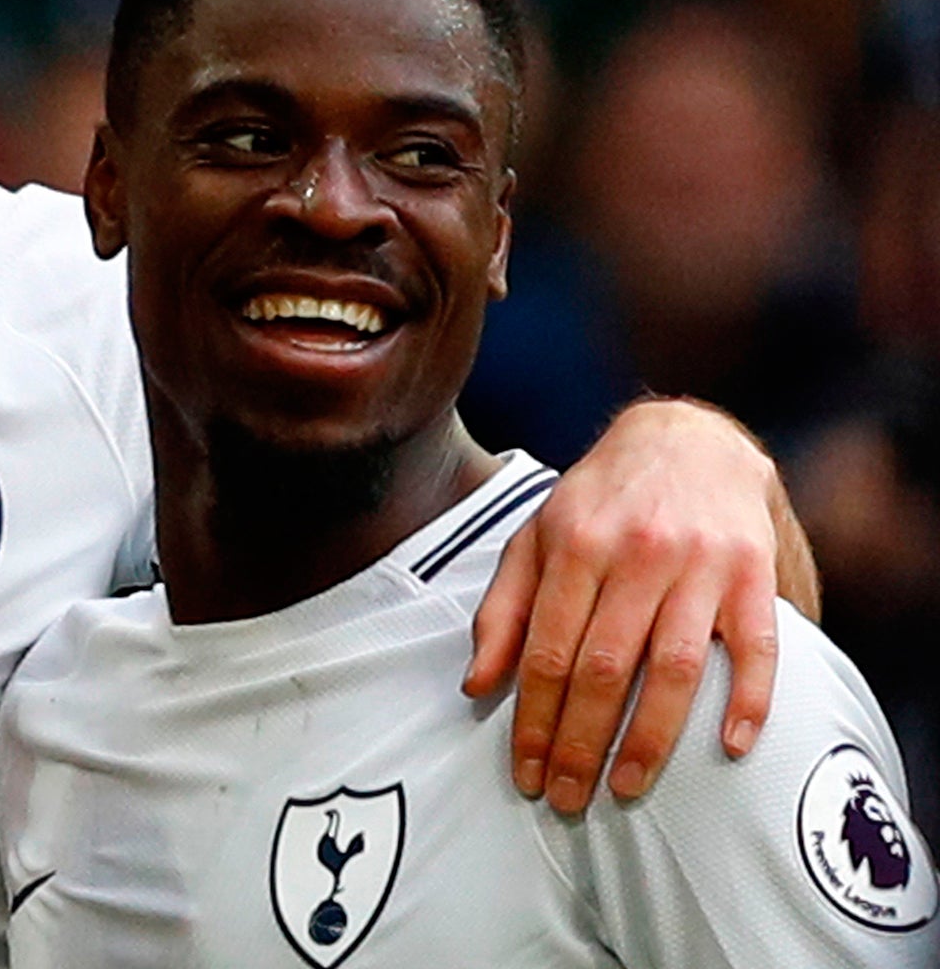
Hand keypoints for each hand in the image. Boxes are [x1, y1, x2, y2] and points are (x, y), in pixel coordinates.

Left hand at [464, 399, 780, 812]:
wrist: (687, 438)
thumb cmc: (600, 500)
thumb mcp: (535, 537)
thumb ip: (503, 610)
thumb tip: (477, 685)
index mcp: (574, 545)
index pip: (548, 651)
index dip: (534, 719)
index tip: (526, 771)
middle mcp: (635, 554)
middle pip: (604, 668)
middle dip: (581, 743)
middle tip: (567, 797)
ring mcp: (699, 565)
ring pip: (675, 667)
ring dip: (651, 738)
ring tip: (625, 787)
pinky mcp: (753, 573)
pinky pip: (758, 648)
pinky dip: (749, 701)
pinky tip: (730, 747)